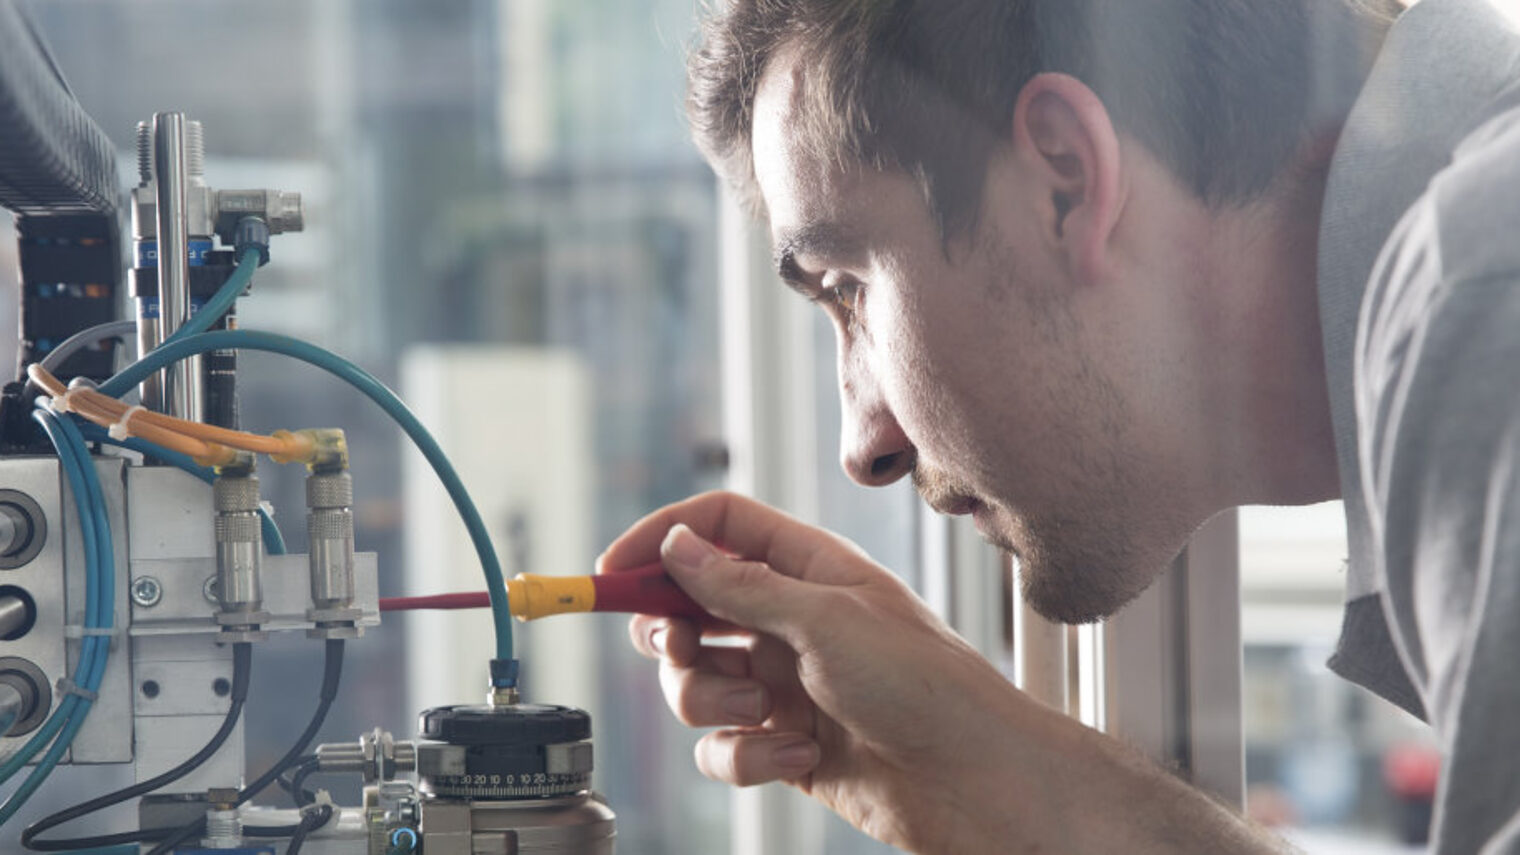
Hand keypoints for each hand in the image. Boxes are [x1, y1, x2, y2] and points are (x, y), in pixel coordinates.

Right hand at [597, 491, 1055, 852]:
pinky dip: (746, 757)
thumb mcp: (826, 619)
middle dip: (672, 636)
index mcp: (807, 567)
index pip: (714, 526)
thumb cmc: (925, 685)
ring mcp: (783, 683)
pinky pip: (721, 748)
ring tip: (769, 714)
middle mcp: (789, 619)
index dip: (658, 539)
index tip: (609, 573)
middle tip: (684, 650)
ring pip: (694, 683)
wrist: (974, 781)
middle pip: (687, 608)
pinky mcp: (782, 743)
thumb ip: (740, 584)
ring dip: (714, 705)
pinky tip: (798, 755)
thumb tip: (676, 544)